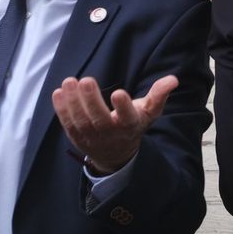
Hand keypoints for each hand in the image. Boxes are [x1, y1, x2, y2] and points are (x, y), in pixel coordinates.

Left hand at [53, 75, 177, 174]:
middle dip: (92, 100)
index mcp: (129, 126)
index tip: (119, 93)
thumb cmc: (132, 125)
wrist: (115, 155)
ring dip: (73, 102)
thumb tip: (173, 79)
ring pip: (81, 121)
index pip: (127, 118)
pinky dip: (62, 110)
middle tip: (86, 80)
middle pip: (99, 119)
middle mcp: (110, 134)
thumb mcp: (149, 112)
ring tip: (69, 81)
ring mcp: (91, 137)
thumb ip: (159, 95)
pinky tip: (59, 92)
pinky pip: (68, 124)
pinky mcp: (77, 137)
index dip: (123, 107)